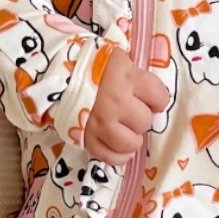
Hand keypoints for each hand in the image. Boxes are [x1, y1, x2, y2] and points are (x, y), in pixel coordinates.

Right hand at [82, 46, 168, 164]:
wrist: (60, 75)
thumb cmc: (95, 67)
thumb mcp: (120, 60)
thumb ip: (139, 77)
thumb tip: (156, 101)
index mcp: (126, 77)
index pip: (159, 97)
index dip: (157, 100)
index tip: (150, 99)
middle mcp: (114, 101)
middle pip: (144, 122)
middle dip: (140, 118)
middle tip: (131, 112)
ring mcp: (99, 121)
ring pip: (129, 143)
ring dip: (131, 138)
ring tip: (125, 130)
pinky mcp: (86, 137)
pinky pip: (109, 156)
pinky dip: (118, 155)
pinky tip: (118, 147)